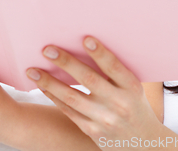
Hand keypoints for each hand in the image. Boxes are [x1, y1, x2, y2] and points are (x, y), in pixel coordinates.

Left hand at [26, 37, 162, 147]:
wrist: (144, 145)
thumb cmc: (135, 106)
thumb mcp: (133, 89)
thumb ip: (116, 71)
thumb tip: (88, 43)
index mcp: (132, 88)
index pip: (114, 67)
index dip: (100, 53)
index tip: (85, 38)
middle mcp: (119, 103)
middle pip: (89, 80)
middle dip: (66, 63)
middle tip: (47, 49)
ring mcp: (104, 119)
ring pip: (72, 98)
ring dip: (50, 82)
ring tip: (32, 70)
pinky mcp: (93, 131)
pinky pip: (69, 112)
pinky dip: (54, 97)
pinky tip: (42, 86)